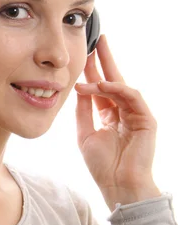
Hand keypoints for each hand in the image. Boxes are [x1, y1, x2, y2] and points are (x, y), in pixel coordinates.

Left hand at [74, 34, 157, 193]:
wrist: (119, 186)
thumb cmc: (102, 165)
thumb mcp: (85, 133)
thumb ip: (83, 110)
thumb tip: (78, 88)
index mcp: (108, 115)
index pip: (100, 88)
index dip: (91, 71)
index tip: (82, 54)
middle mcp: (123, 112)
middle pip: (113, 80)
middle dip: (104, 60)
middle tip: (97, 39)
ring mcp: (136, 114)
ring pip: (121, 86)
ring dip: (103, 75)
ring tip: (87, 66)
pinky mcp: (146, 119)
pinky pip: (131, 96)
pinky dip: (116, 88)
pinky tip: (101, 84)